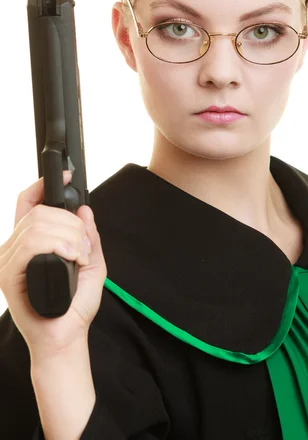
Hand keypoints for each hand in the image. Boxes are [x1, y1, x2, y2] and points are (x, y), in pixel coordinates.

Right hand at [0, 170, 106, 357]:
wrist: (65, 339)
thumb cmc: (74, 307)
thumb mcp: (91, 264)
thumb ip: (88, 236)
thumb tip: (85, 210)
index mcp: (29, 245)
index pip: (27, 205)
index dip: (42, 186)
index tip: (64, 176)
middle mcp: (14, 249)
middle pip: (39, 212)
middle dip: (70, 223)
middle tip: (83, 246)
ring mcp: (8, 261)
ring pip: (38, 225)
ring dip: (69, 236)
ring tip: (79, 256)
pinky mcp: (8, 275)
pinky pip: (32, 244)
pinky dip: (61, 245)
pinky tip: (73, 258)